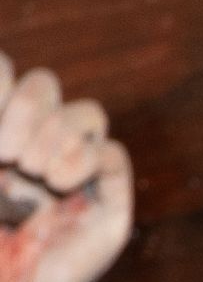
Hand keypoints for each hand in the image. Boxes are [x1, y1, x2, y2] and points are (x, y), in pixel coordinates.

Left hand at [0, 53, 132, 281]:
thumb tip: (10, 93)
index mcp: (6, 134)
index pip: (11, 73)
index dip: (3, 86)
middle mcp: (41, 148)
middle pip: (48, 84)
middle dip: (27, 110)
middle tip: (7, 155)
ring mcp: (79, 177)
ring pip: (87, 113)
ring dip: (55, 134)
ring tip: (33, 174)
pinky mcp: (109, 207)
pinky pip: (113, 156)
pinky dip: (84, 159)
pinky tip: (57, 184)